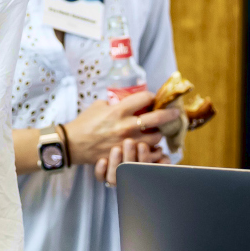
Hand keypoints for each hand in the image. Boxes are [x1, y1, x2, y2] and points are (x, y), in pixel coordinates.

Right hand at [63, 92, 179, 166]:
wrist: (73, 144)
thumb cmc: (84, 123)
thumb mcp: (98, 106)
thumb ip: (114, 103)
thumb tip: (126, 101)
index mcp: (119, 110)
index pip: (145, 98)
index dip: (152, 96)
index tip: (154, 98)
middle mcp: (126, 125)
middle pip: (157, 118)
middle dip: (170, 114)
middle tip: (176, 113)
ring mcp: (127, 142)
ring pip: (156, 138)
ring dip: (159, 134)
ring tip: (157, 132)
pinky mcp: (126, 154)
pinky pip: (146, 153)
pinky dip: (151, 149)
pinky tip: (151, 147)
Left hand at [96, 137, 168, 185]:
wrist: (117, 150)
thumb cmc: (141, 152)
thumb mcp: (153, 154)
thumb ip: (160, 158)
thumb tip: (164, 160)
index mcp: (141, 172)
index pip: (143, 169)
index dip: (144, 159)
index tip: (142, 145)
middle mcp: (129, 177)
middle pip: (128, 172)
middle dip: (130, 157)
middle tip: (129, 141)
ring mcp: (115, 178)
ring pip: (114, 178)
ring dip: (115, 163)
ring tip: (116, 149)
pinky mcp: (103, 175)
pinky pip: (101, 178)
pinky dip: (101, 171)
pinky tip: (102, 160)